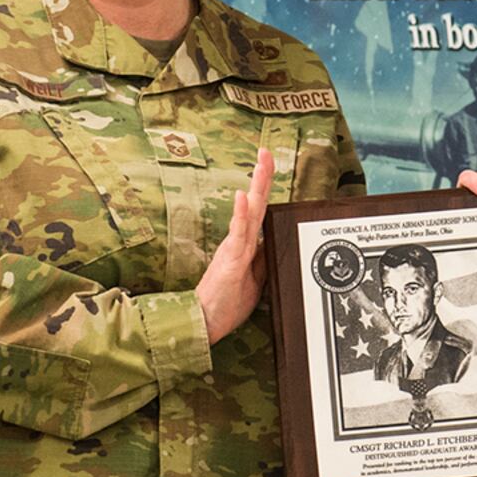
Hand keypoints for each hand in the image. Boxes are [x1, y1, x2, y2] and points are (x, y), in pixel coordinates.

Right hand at [195, 148, 272, 344]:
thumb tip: (273, 246)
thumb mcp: (254, 282)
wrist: (203, 324)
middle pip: (256, 204)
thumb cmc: (225, 306)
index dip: (265, 189)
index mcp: (245, 246)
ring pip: (250, 213)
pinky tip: (243, 196)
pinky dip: (241, 215)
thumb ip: (262, 262)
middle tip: (266, 151)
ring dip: (257, 187)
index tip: (268, 165)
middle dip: (263, 177)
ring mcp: (233, 250)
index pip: (259, 212)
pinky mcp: (229, 262)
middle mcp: (239, 242)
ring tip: (261, 162)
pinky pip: (237, 235)